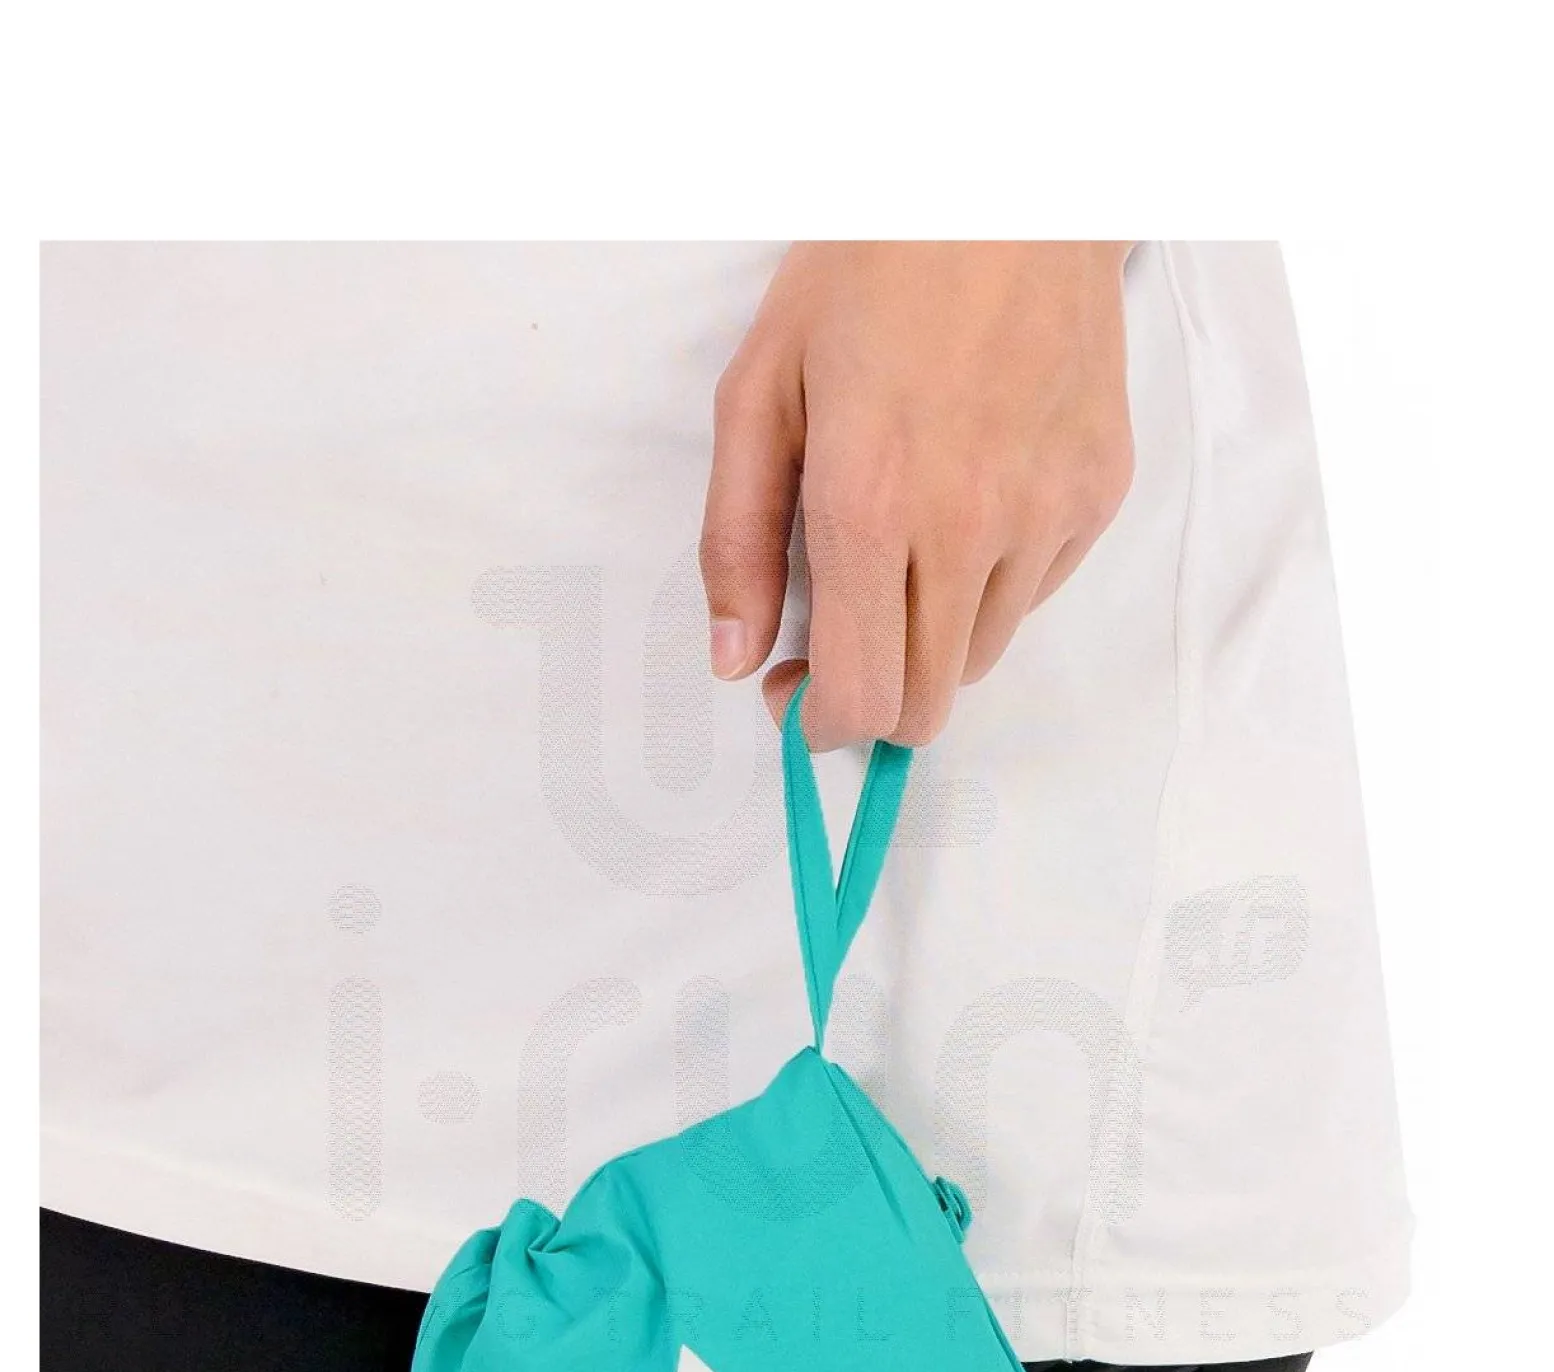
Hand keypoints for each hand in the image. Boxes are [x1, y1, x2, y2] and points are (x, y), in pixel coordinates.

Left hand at [700, 242, 1134, 749]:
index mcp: (869, 505)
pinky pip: (1032, 595)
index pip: (861, 697)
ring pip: (979, 658)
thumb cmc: (873, 270)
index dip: (821, 726)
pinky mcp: (1096, 496)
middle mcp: (968, 527)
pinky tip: (966, 503)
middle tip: (833, 648)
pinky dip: (989, 583)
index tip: (796, 698)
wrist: (1013, 185)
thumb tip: (734, 657)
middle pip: (925, 705)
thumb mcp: (760, 387)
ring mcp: (1044, 515)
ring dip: (928, 641)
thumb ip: (734, 537)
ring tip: (901, 555)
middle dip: (871, 701)